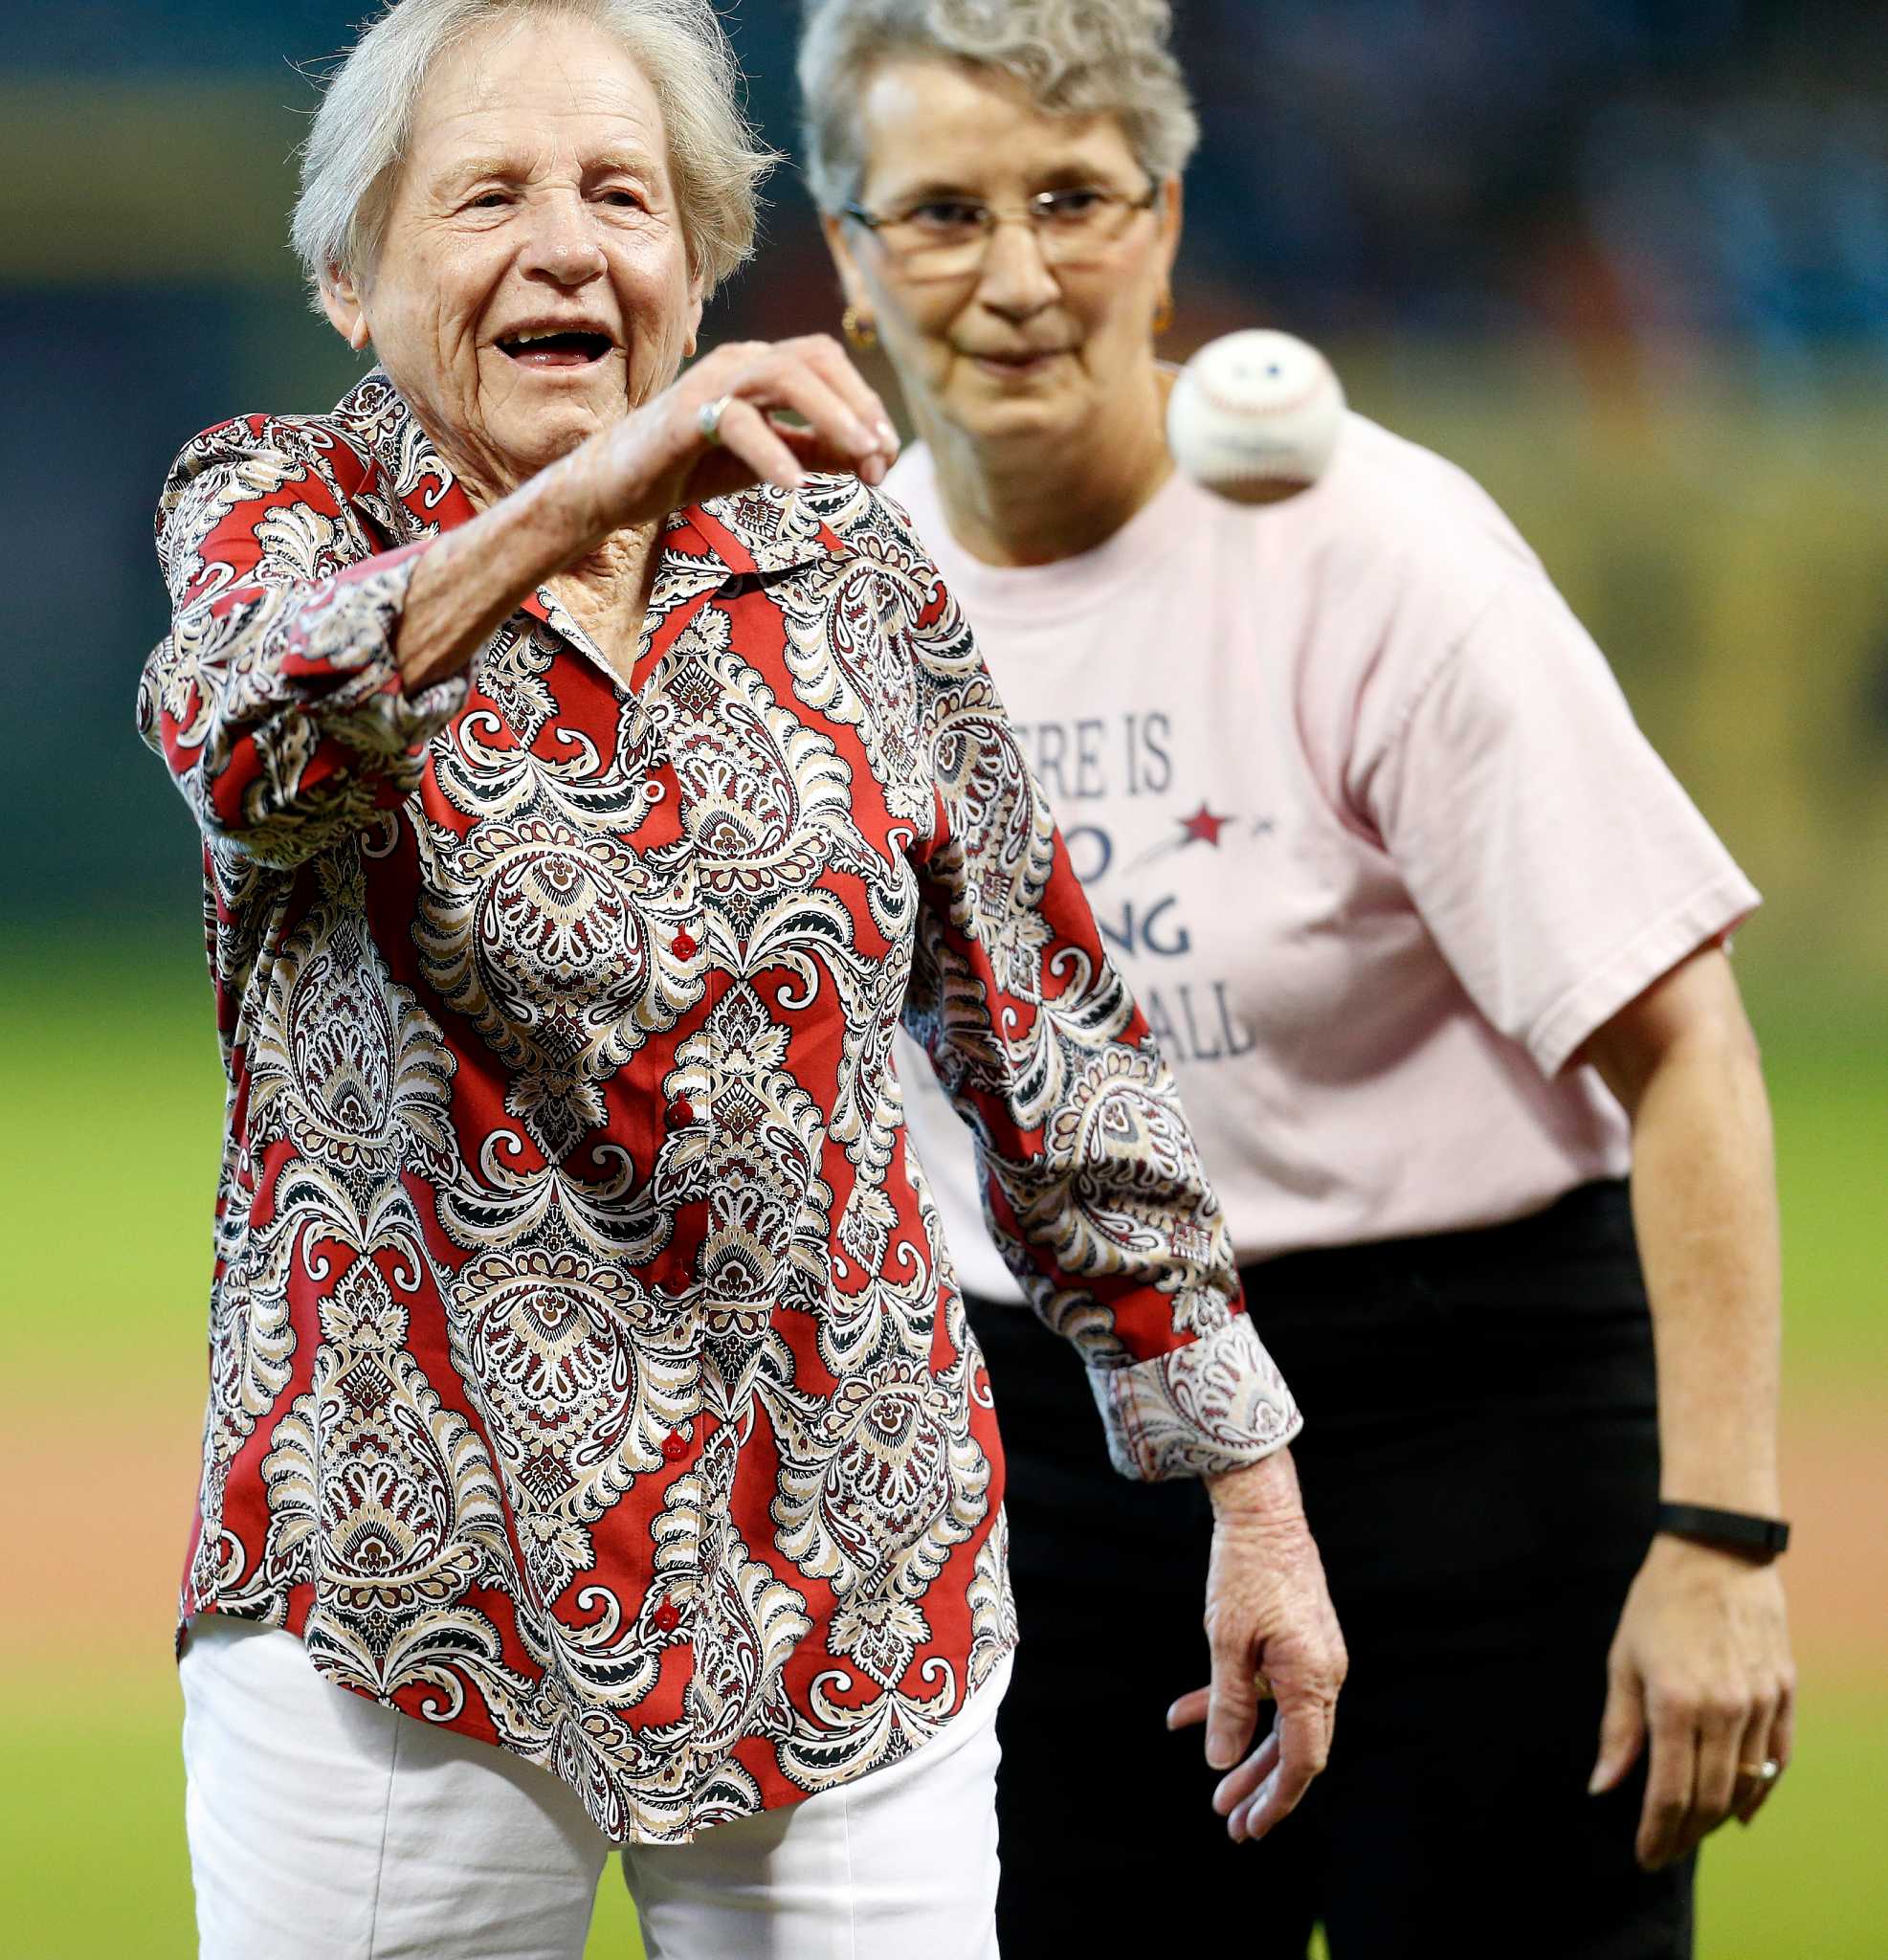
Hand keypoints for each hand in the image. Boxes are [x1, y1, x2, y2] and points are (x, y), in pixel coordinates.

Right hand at [569, 335, 899, 541]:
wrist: (616, 486)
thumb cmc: (691, 466)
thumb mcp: (770, 460)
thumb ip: (819, 453)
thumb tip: (876, 458)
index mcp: (761, 368)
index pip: (827, 364)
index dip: (865, 403)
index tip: (888, 454)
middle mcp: (740, 363)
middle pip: (815, 358)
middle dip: (858, 405)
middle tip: (882, 456)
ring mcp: (711, 383)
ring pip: (784, 376)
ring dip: (833, 415)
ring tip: (862, 459)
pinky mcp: (685, 416)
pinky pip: (738, 422)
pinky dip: (774, 453)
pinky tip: (797, 487)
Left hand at [1166, 1449, 1346, 1843]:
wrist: (1263, 1510)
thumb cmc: (1246, 1571)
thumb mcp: (1227, 1642)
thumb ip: (1227, 1705)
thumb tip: (1220, 1760)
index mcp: (1313, 1677)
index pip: (1303, 1759)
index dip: (1277, 1799)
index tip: (1251, 1827)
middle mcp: (1323, 1672)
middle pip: (1294, 1747)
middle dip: (1260, 1786)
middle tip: (1229, 1822)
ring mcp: (1312, 1656)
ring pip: (1281, 1721)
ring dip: (1245, 1751)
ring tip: (1213, 1787)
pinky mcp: (1296, 1641)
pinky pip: (1269, 1686)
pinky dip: (1233, 1703)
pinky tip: (1183, 1714)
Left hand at [1589, 1534, 1794, 1868]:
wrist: (1716, 1553)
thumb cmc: (1658, 1604)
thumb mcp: (1623, 1661)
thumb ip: (1617, 1729)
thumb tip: (1603, 1787)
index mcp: (1675, 1703)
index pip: (1669, 1792)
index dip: (1656, 1832)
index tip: (1645, 1855)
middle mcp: (1725, 1710)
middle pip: (1709, 1798)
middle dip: (1685, 1834)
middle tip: (1665, 1850)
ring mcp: (1761, 1703)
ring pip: (1745, 1784)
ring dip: (1719, 1817)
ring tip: (1693, 1831)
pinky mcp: (1784, 1693)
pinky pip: (1777, 1758)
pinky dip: (1760, 1790)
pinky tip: (1741, 1809)